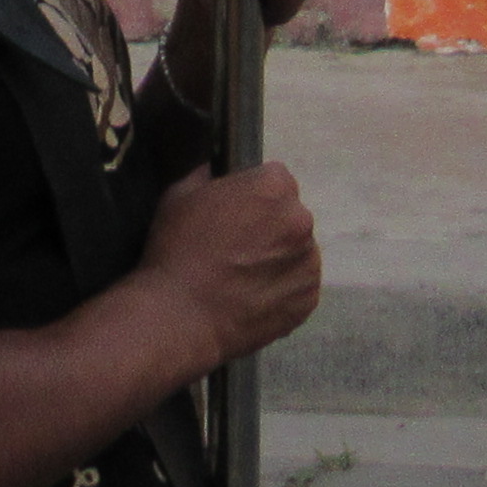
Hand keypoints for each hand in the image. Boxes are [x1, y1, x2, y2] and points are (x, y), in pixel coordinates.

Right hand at [138, 161, 320, 372]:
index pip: (275, 179)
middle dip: (269, 225)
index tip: (235, 213)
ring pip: (297, 251)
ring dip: (278, 257)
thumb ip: (205, 173)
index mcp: (273, 187)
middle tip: (237, 246)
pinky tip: (253, 297)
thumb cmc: (177, 249)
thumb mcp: (180, 194)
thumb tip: (214, 168)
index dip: (253, 195)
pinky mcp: (308, 301)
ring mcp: (308, 264)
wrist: (181, 318)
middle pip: (289, 215)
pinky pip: (299, 286)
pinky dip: (282, 289)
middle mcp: (300, 221)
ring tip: (245, 277)